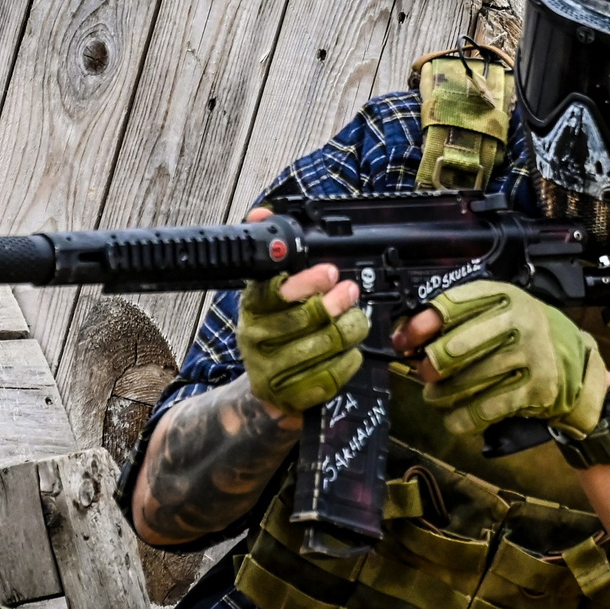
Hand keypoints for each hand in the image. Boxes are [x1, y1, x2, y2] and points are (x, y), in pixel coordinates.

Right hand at [237, 206, 367, 416]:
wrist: (266, 390)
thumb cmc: (275, 331)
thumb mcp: (267, 292)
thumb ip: (273, 255)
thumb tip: (262, 212)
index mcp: (252, 308)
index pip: (275, 291)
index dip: (306, 281)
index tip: (329, 272)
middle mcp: (257, 339)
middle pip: (305, 319)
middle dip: (336, 303)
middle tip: (350, 291)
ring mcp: (273, 371)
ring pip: (324, 346)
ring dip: (349, 329)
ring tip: (357, 318)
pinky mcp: (293, 396)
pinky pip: (331, 376)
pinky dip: (348, 360)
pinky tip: (352, 350)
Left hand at [415, 281, 608, 438]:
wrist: (574, 363)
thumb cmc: (523, 335)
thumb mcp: (496, 312)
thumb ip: (456, 319)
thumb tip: (405, 337)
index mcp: (503, 296)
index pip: (450, 306)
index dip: (419, 326)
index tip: (404, 342)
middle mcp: (518, 322)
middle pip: (453, 349)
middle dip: (430, 367)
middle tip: (427, 373)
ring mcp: (529, 356)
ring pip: (464, 383)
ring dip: (441, 396)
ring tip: (437, 396)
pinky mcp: (535, 390)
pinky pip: (483, 409)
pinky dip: (461, 418)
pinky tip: (455, 417)